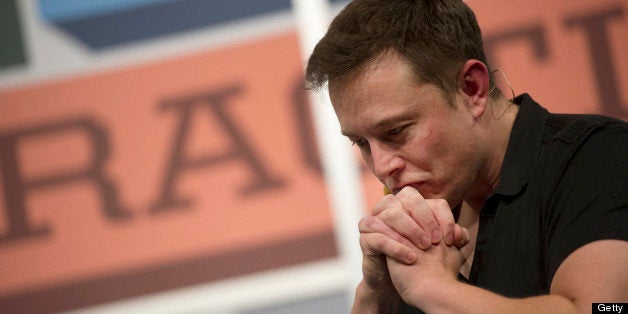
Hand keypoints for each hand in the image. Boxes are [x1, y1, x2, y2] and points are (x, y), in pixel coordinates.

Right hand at [355, 186, 468, 304]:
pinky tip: (411, 259)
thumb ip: (452, 238)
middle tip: (436, 241)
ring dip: (411, 231)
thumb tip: (460, 233)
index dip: (442, 217)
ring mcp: (375, 221)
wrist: (399, 283)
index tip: (450, 239)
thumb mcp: (439, 249)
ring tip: (424, 249)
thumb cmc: (420, 261)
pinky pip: (379, 237)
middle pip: (407, 198)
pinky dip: (397, 247)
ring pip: (391, 214)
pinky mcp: (365, 239)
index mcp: (408, 206)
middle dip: (425, 219)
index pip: (427, 200)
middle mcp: (390, 208)